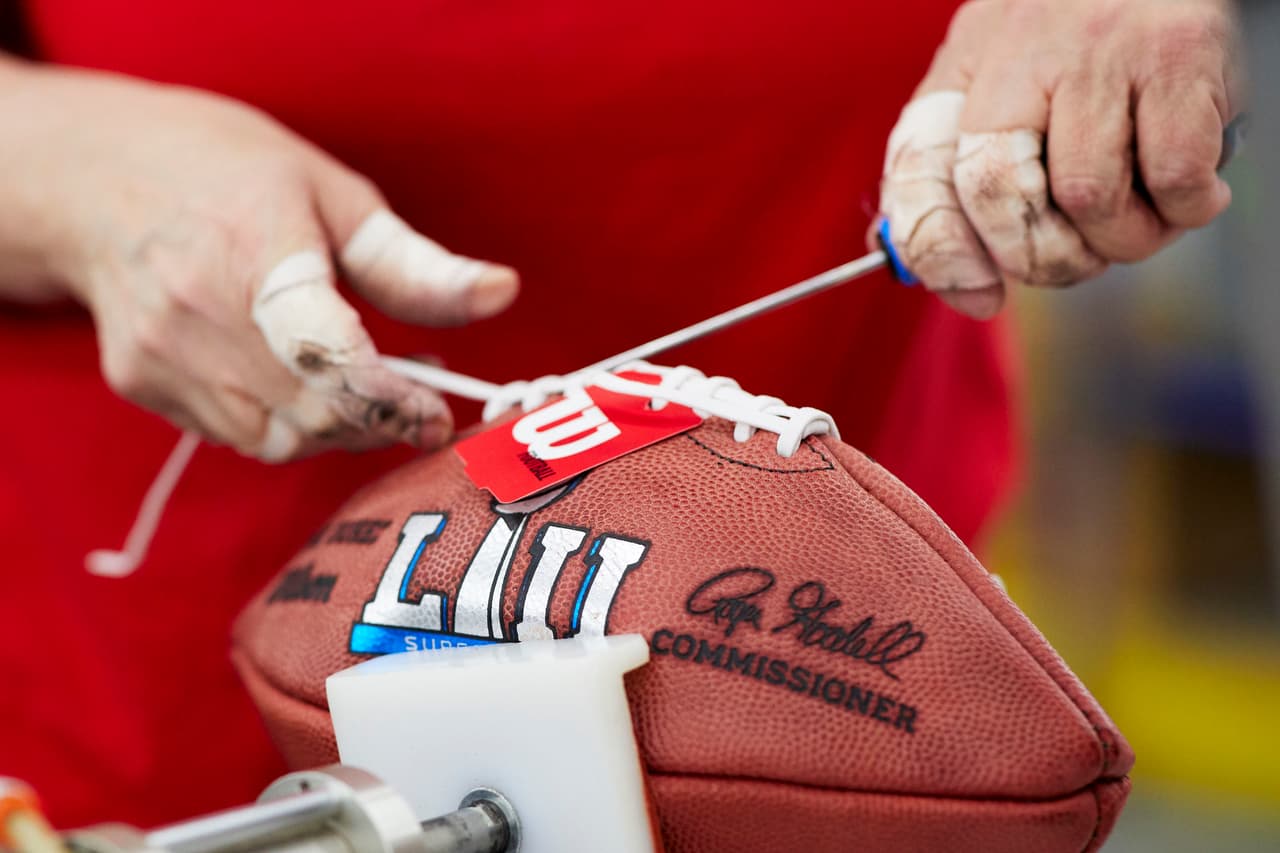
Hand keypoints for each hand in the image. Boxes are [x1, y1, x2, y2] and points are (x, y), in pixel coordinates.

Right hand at [0, 60, 517, 458]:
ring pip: (280, 440)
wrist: (101, 180)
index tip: (436, 413)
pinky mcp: (142, 382)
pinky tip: (303, 384)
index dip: (394, 401)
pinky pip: (239, 436)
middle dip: (380, 421)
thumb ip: (417, 263)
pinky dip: (288, 426)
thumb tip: (503, 293)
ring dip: (339, 430)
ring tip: (363, 388)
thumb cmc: (232, 175)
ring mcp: (162, 352)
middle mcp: (199, 309)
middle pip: (315, 413)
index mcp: (258, 248)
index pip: (334, 358)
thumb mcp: (334, 195)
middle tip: (415, 398)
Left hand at [878, 0, 1242, 318]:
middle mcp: (1026, 47)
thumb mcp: (997, 77)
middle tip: (1076, 257)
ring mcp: (1104, 51)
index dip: (943, 252)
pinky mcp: (1181, 56)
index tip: (977, 292)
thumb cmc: (1079, 37)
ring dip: (1119, 240)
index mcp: (970, 59)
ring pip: (1088, 197)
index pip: (925, 172)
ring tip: (1140, 219)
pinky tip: (1188, 194)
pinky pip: (1173, 177)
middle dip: (1041, 258)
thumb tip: (964, 288)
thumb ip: (958, 174)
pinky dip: (1184, 209)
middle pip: (1002, 195)